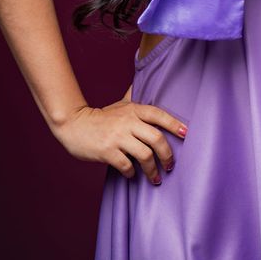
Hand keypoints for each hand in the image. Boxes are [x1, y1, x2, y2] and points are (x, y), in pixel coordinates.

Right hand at [52, 87, 187, 184]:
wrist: (74, 125)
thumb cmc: (101, 117)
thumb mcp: (119, 104)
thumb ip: (133, 97)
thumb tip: (142, 81)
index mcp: (133, 110)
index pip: (159, 115)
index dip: (174, 124)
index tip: (186, 134)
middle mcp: (128, 122)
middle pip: (156, 138)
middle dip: (167, 155)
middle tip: (170, 165)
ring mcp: (117, 137)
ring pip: (144, 155)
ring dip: (153, 170)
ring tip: (156, 178)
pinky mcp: (107, 152)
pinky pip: (126, 166)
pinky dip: (132, 173)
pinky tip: (133, 175)